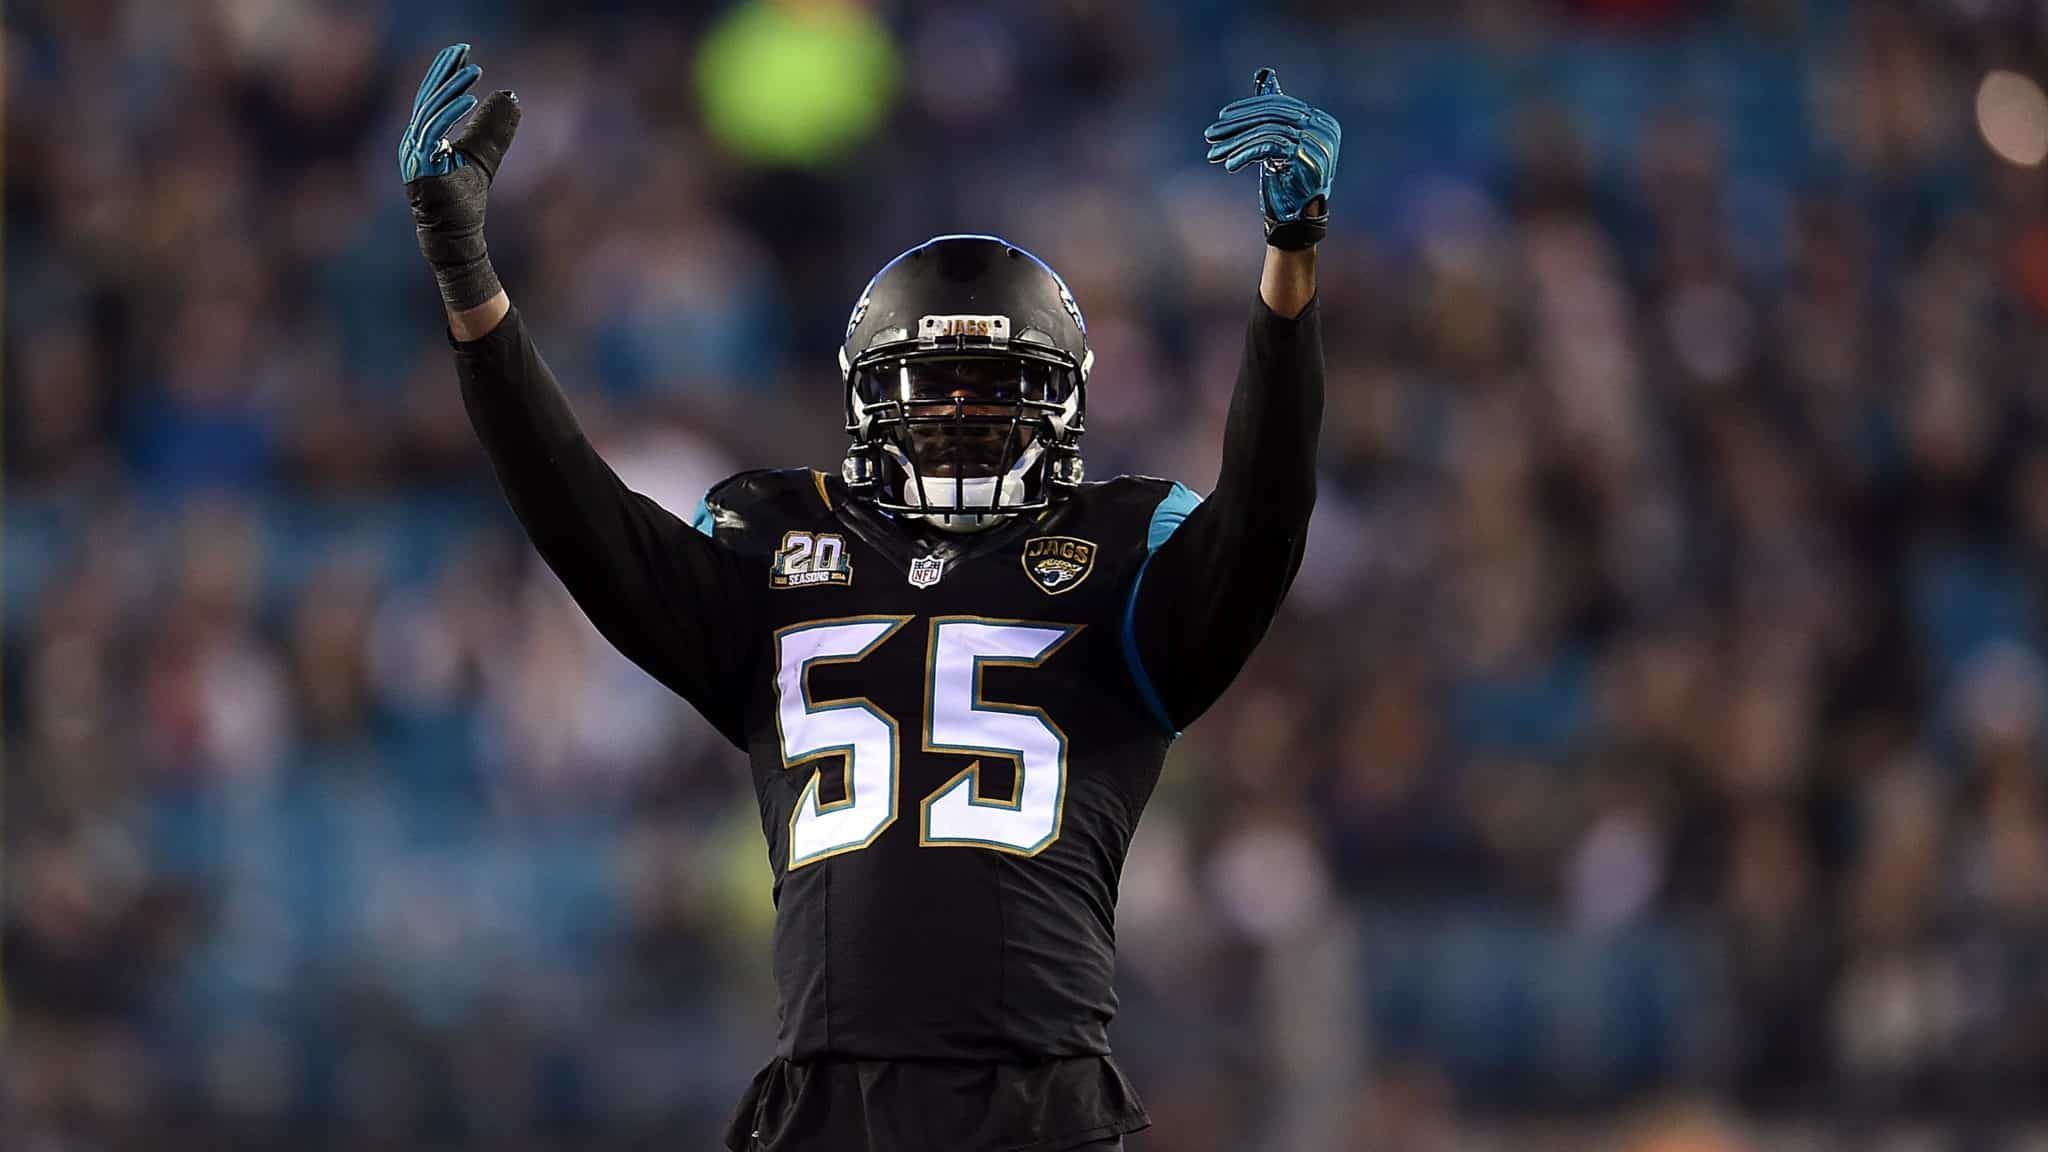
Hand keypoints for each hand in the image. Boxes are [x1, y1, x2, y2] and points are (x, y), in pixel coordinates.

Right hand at [400, 43, 521, 312]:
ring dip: (452, 89)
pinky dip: (450, 114)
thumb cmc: (465, 202)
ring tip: (474, 72)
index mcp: (421, 138)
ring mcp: (413, 154)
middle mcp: (412, 142)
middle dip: (445, 72)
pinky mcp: (420, 167)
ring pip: (430, 111)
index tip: (461, 52)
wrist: (456, 236)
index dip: (444, 73)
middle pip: (427, 98)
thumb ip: (492, 129)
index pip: (431, 98)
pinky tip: (471, 99)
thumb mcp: (483, 157)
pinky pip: (433, 132)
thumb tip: (510, 97)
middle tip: (465, 52)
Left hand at [1203, 69, 1339, 250]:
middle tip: (1210, 134)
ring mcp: (1317, 144)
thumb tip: (1265, 74)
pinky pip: (1268, 147)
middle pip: (1272, 116)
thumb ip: (1275, 112)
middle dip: (1237, 125)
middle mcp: (1323, 129)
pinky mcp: (1305, 159)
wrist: (1299, 221)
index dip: (1248, 109)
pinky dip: (1245, 154)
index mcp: (1321, 121)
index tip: (1222, 118)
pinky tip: (1229, 164)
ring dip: (1235, 143)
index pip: (1280, 105)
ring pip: (1266, 131)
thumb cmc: (1288, 182)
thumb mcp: (1280, 142)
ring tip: (1214, 154)